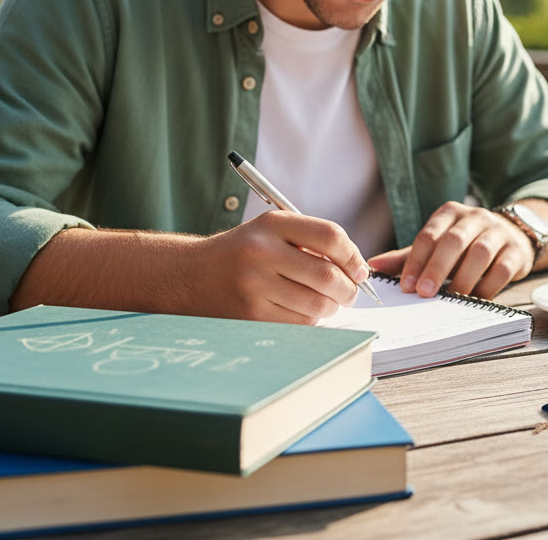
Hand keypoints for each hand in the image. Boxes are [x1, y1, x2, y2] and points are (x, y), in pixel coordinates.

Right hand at [189, 210, 366, 323]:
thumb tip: (357, 269)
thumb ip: (311, 241)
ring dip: (330, 308)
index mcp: (272, 225)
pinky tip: (301, 311)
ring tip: (325, 303)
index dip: (353, 256)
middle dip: (348, 289)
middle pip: (328, 275)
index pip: (330, 236)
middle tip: (349, 294)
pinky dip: (309, 320)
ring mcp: (254, 286)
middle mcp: (262, 252)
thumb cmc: (241, 253)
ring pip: (317, 304)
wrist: (189, 275)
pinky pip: (299, 323)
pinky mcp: (250, 315)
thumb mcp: (270, 231)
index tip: (359, 270)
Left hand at [367, 201, 534, 299]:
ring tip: (451, 298)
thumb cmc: (465, 245)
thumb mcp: (437, 245)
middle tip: (425, 293)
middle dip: (437, 268)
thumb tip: (372, 266)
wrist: (512, 235)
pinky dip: (487, 286)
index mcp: (449, 213)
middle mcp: (474, 218)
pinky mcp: (516, 250)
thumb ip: (407, 256)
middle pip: (454, 241)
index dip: (416, 262)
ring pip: (480, 253)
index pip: (429, 235)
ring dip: (463, 278)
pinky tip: (475, 298)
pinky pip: (502, 269)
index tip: (406, 286)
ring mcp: (498, 232)